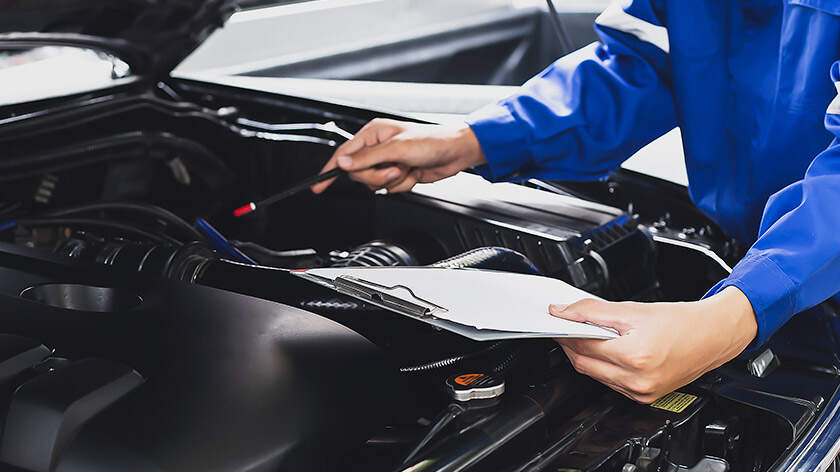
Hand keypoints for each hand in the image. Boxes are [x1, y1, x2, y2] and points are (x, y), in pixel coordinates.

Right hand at [311, 118, 485, 193]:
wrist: (455, 153)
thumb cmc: (432, 142)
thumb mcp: (397, 149)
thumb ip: (367, 158)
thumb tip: (342, 164)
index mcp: (373, 134)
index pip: (344, 154)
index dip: (331, 170)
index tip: (318, 186)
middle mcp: (378, 148)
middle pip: (359, 173)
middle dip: (377, 176)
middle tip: (394, 169)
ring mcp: (387, 162)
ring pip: (374, 183)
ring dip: (392, 181)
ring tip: (407, 168)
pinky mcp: (397, 174)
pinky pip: (389, 188)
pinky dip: (402, 185)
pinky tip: (413, 173)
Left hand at [550, 286, 757, 402]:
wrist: (713, 336)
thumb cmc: (682, 322)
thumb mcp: (632, 309)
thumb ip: (592, 311)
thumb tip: (562, 311)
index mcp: (634, 357)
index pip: (582, 344)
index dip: (564, 330)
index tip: (555, 318)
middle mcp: (637, 381)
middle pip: (583, 363)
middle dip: (569, 344)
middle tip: (563, 326)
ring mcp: (640, 393)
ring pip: (595, 375)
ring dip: (585, 355)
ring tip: (584, 335)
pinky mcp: (644, 397)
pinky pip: (610, 382)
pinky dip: (602, 366)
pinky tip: (603, 350)